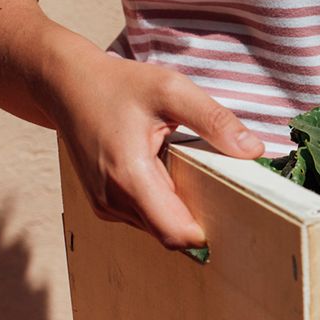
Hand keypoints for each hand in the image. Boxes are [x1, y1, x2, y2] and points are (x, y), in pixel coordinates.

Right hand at [45, 53, 264, 249]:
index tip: (237, 212)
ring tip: (195, 174)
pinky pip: (144, 217)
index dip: (210, 231)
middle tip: (229, 192)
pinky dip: (164, 204)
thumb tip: (254, 150)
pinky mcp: (104, 202)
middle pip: (170, 234)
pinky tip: (171, 172)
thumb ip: (214, 120)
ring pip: (157, 228)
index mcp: (129, 177)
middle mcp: (112, 200)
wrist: (65, 85)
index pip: (176, 233)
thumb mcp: (171, 90)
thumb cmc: (117, 85)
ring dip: (181, 210)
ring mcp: (105, 204)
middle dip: (201, 220)